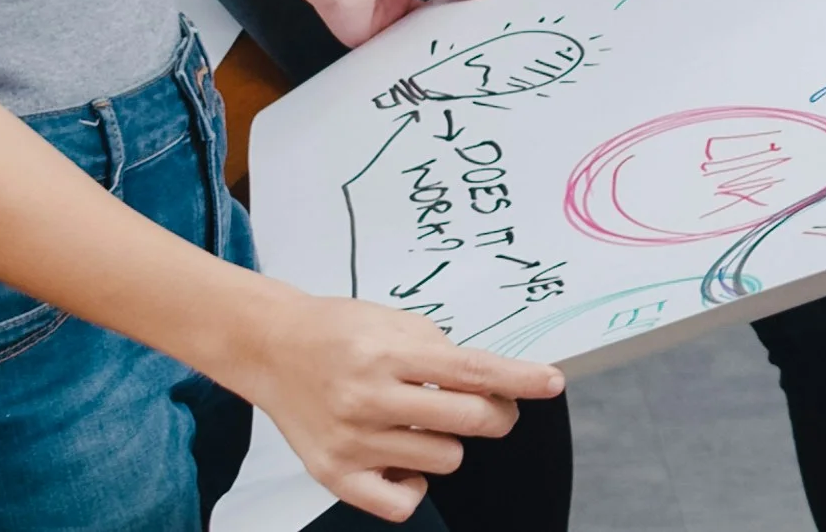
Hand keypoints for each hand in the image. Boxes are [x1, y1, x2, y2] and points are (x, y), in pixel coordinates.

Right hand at [227, 288, 564, 520]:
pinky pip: (402, 503)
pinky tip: (404, 458)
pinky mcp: (335, 475)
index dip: (521, 380)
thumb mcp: (397, 322)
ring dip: (448, 442)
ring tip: (421, 420)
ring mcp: (352, 442)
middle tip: (491, 406)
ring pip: (446, 460)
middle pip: (469, 421)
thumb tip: (498, 385)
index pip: (474, 372)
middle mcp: (369, 400)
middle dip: (497, 413)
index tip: (552, 383)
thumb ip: (445, 355)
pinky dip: (414, 484)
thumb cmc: (338, 333)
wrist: (272, 349)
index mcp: (389, 354)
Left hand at [282, 0, 513, 49]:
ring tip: (477, 52)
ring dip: (445, 36)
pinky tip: (439, 64)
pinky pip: (403, 49)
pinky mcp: (378, 34)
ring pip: (429, 28)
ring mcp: (395, 10)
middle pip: (450, 4)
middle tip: (502, 33)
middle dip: (471, 16)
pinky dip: (417, 55)